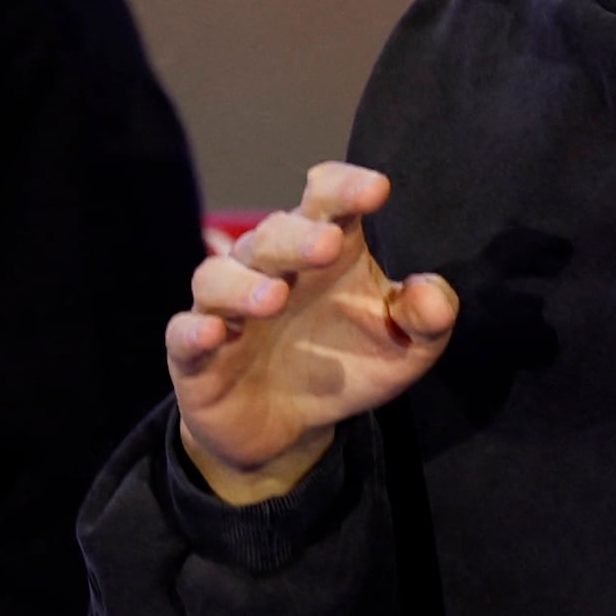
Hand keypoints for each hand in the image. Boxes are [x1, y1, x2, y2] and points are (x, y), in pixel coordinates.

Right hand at [175, 162, 460, 503]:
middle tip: (327, 246)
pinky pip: (183, 332)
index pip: (327, 199)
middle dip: (298, 237)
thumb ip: (427, 318)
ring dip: (245, 283)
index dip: (345, 188)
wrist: (290, 428)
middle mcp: (271, 268)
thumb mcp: (405, 349)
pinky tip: (213, 331)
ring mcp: (227, 308)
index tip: (377, 190)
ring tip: (275, 298)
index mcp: (325, 250)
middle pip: (273, 234)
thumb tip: (431, 293)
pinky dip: (194, 329)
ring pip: (218, 276)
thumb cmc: (347, 364)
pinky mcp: (195, 354)